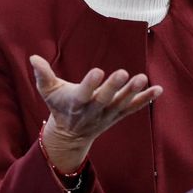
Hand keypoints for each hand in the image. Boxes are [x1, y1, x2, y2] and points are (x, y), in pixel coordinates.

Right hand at [30, 55, 162, 172]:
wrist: (70, 135)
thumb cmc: (59, 106)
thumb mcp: (48, 92)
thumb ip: (43, 75)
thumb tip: (33, 57)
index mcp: (76, 102)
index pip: (83, 93)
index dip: (90, 83)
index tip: (98, 71)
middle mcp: (93, 110)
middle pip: (105, 99)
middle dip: (114, 87)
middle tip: (124, 73)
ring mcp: (108, 114)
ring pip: (122, 104)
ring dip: (133, 92)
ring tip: (143, 78)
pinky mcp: (118, 115)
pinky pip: (134, 108)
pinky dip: (146, 100)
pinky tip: (159, 90)